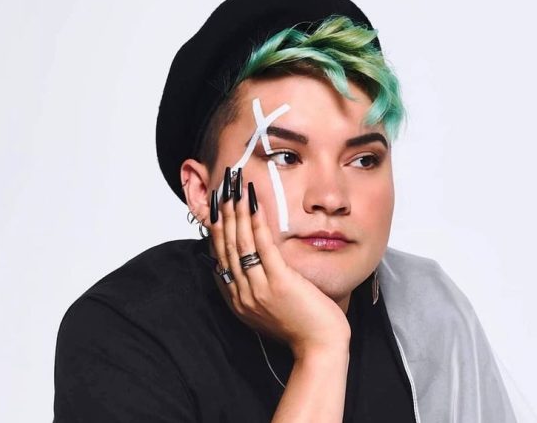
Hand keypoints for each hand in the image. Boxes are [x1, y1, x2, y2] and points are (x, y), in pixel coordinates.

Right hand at [207, 167, 350, 357]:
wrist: (320, 347)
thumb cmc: (302, 326)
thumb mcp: (271, 306)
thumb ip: (258, 285)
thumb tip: (251, 261)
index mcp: (238, 300)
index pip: (220, 258)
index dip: (216, 230)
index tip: (216, 208)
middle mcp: (243, 294)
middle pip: (226, 247)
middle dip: (223, 215)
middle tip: (222, 189)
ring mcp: (258, 289)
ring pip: (241, 244)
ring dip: (237, 213)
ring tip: (235, 190)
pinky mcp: (278, 283)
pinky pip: (263, 248)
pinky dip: (257, 224)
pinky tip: (255, 206)